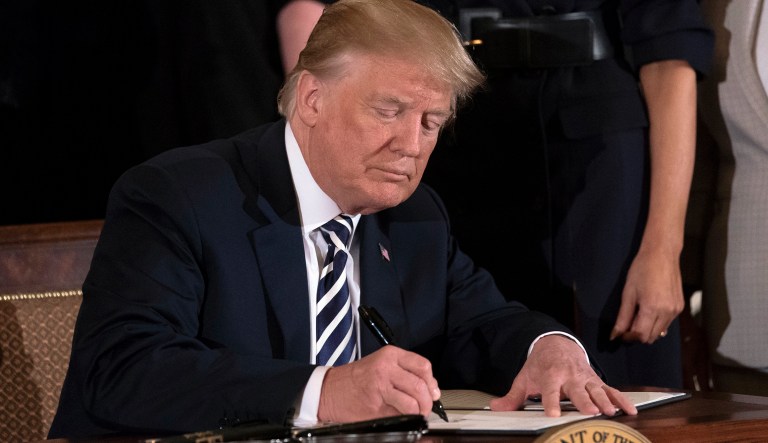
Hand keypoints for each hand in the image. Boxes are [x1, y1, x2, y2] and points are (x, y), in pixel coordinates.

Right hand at [317, 345, 440, 421]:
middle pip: (420, 385)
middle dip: (428, 401)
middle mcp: (386, 368)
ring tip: (416, 413)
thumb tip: (431, 390)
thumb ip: (405, 373)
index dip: (431, 382)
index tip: (433, 392)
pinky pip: (400, 414)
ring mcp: (380, 387)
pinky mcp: (375, 406)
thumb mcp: (381, 365)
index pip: (423, 366)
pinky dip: (406, 418)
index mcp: (390, 355)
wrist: (329, 389)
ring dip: (419, 411)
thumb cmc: (356, 378)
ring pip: (412, 401)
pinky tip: (400, 416)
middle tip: (426, 407)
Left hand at [488, 335, 637, 416]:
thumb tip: (495, 409)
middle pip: (576, 390)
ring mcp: (585, 378)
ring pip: (596, 390)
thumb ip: (512, 397)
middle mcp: (569, 376)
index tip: (554, 414)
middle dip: (583, 400)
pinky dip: (621, 400)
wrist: (556, 345)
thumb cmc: (539, 367)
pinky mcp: (597, 381)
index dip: (551, 402)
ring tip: (610, 412)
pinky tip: (630, 411)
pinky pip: (611, 391)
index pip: (549, 391)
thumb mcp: (524, 379)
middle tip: (590, 412)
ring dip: (604, 401)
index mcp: (550, 376)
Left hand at [611, 246, 684, 343]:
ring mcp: (675, 311)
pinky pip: (667, 324)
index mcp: (652, 308)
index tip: (620, 333)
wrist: (662, 254)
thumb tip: (615, 335)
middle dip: (637, 335)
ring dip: (647, 330)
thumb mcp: (628, 293)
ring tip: (637, 315)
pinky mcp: (680, 307)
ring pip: (659, 333)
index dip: (628, 338)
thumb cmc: (642, 270)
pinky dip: (656, 323)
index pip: (640, 335)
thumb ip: (623, 317)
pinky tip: (649, 311)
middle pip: (651, 337)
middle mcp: (667, 312)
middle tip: (627, 324)